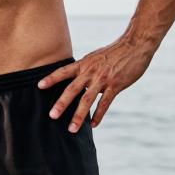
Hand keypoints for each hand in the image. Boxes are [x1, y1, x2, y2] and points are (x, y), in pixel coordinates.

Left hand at [36, 37, 155, 131]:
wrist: (135, 45)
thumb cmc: (115, 52)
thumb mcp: (96, 57)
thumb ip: (86, 69)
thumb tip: (79, 80)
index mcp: (84, 64)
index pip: (64, 71)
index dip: (51, 78)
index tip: (39, 86)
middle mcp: (90, 72)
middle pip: (72, 89)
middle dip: (61, 103)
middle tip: (52, 116)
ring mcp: (103, 79)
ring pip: (87, 100)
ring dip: (79, 116)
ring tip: (72, 129)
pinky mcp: (116, 85)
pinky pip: (105, 103)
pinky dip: (98, 115)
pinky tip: (93, 125)